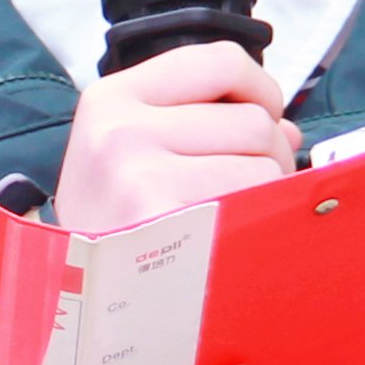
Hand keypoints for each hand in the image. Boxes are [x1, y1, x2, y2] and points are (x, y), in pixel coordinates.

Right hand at [55, 39, 296, 232]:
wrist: (78, 303)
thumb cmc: (113, 229)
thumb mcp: (128, 156)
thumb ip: (201, 123)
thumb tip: (286, 127)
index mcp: (110, 100)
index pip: (220, 60)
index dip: (260, 89)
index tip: (262, 119)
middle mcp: (120, 129)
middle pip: (253, 117)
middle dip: (269, 153)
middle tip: (244, 189)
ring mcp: (140, 174)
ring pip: (264, 158)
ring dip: (267, 190)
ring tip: (231, 217)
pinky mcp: (167, 218)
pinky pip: (257, 198)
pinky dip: (259, 219)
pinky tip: (228, 239)